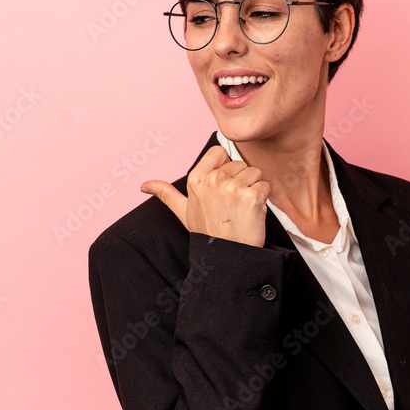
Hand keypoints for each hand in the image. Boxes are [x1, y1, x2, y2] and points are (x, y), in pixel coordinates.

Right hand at [141, 145, 268, 247]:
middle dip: (241, 181)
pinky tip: (252, 213)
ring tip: (242, 209)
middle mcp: (213, 180)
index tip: (223, 186)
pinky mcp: (252, 197)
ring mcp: (233, 188)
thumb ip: (166, 194)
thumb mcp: (183, 212)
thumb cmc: (208, 233)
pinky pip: (265, 185)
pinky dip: (263, 198)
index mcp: (196, 179)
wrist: (226, 257)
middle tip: (232, 205)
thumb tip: (144, 185)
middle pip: (239, 163)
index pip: (219, 152)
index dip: (225, 167)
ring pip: (254, 173)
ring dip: (253, 189)